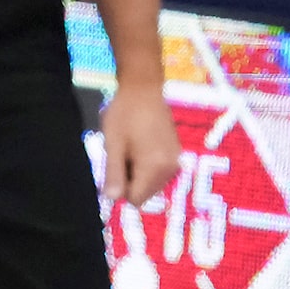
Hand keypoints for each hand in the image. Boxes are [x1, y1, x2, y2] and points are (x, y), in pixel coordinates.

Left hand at [100, 81, 179, 206]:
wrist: (144, 88)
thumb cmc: (124, 114)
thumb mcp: (113, 144)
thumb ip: (114, 174)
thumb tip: (112, 199)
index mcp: (155, 168)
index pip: (135, 199)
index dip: (120, 186)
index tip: (115, 164)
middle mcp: (171, 169)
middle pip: (145, 192)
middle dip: (130, 179)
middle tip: (123, 152)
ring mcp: (176, 161)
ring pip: (151, 183)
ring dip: (138, 171)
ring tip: (132, 146)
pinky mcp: (177, 153)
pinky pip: (159, 171)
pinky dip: (148, 164)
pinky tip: (141, 143)